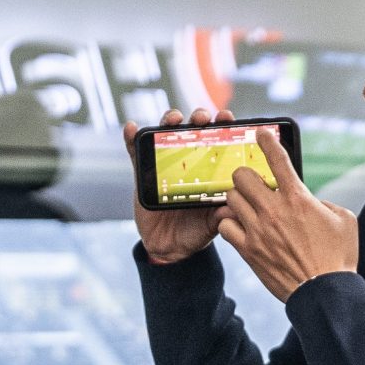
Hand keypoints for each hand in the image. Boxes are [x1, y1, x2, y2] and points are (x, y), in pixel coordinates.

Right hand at [127, 107, 238, 263]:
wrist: (169, 248)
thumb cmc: (195, 232)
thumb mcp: (212, 224)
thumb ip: (223, 215)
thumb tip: (232, 207)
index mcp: (209, 170)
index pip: (219, 140)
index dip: (223, 125)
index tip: (226, 117)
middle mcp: (189, 162)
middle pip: (192, 130)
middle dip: (197, 117)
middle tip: (200, 118)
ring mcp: (165, 165)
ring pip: (165, 134)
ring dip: (168, 121)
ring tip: (172, 119)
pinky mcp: (143, 173)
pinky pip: (135, 152)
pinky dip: (131, 138)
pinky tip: (131, 127)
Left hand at [217, 128, 358, 301]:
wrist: (324, 292)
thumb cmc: (338, 257)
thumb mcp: (343, 219)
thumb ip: (322, 203)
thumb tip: (309, 201)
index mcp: (298, 198)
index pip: (277, 159)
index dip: (267, 141)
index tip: (261, 133)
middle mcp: (274, 210)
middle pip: (242, 176)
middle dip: (246, 175)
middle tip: (252, 182)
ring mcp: (258, 230)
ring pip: (230, 199)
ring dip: (237, 199)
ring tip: (246, 205)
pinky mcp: (248, 250)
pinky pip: (225, 227)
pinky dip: (229, 223)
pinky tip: (239, 226)